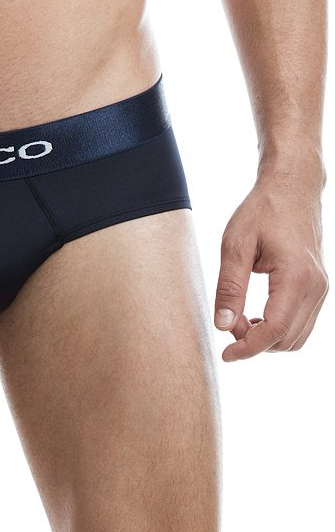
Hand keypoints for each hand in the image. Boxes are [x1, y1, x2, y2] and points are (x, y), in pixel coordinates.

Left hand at [214, 169, 328, 360]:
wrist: (292, 189)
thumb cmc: (262, 211)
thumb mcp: (236, 244)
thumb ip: (230, 286)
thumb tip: (223, 325)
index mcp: (296, 277)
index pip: (274, 330)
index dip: (249, 348)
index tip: (225, 355)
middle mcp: (316, 288)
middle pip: (286, 339)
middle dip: (255, 342)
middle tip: (228, 322)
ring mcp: (321, 289)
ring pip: (296, 336)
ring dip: (267, 338)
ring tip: (239, 317)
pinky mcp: (318, 288)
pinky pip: (302, 323)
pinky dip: (279, 328)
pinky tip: (256, 314)